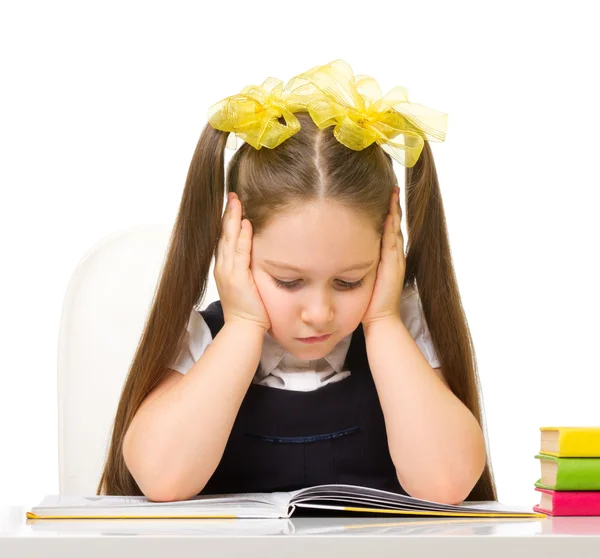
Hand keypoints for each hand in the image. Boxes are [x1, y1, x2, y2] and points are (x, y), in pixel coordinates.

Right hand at [214, 192, 270, 331]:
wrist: (244, 328)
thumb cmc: (249, 309)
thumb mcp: (246, 284)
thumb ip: (247, 268)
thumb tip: (254, 256)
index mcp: (224, 268)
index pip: (224, 239)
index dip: (227, 221)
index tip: (231, 205)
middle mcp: (223, 267)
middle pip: (223, 234)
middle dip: (227, 214)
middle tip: (231, 195)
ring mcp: (228, 272)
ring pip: (229, 240)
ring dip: (233, 219)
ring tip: (236, 201)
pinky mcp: (237, 278)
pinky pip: (240, 253)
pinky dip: (243, 238)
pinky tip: (247, 224)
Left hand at [361, 186, 405, 327]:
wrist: (379, 318)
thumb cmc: (368, 301)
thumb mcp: (361, 275)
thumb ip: (357, 263)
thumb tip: (341, 252)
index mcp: (386, 257)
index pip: (388, 229)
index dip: (387, 213)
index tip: (385, 196)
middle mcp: (393, 255)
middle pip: (394, 224)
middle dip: (393, 206)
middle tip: (392, 187)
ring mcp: (395, 258)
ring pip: (395, 228)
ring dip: (394, 210)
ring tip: (393, 192)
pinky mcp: (393, 263)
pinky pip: (392, 239)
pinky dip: (391, 225)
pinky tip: (389, 212)